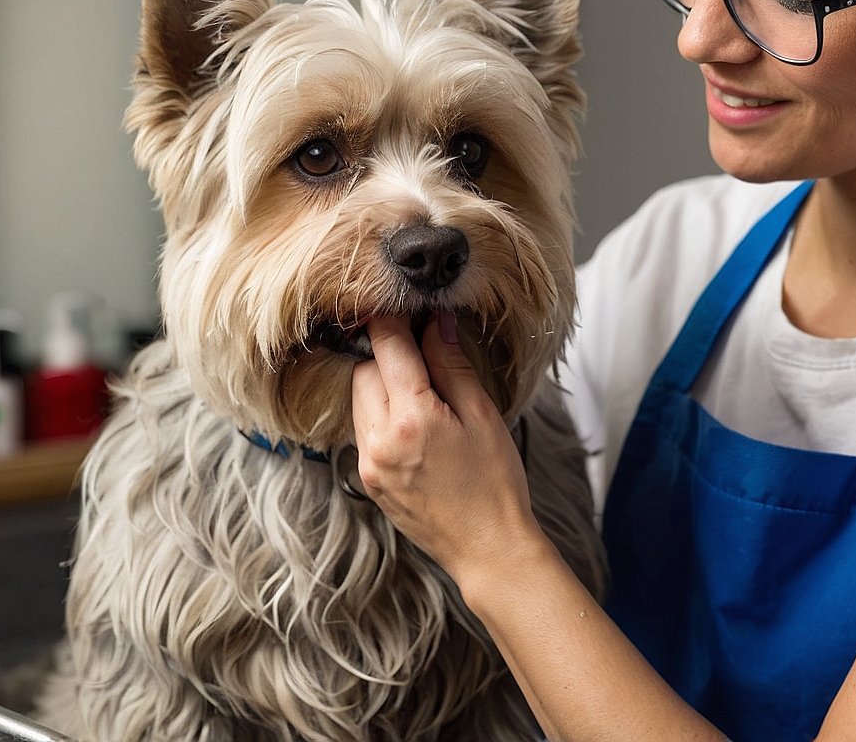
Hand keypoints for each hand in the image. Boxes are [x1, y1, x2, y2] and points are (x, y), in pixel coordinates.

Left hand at [351, 311, 544, 585]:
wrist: (488, 549)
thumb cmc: (495, 484)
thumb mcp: (481, 415)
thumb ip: (451, 364)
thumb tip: (435, 323)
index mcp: (411, 419)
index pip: (387, 346)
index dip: (393, 318)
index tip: (405, 305)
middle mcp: (378, 440)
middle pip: (365, 368)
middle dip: (388, 352)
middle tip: (422, 346)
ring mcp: (368, 463)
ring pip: (360, 397)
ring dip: (383, 381)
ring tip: (423, 386)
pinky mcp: (368, 478)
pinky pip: (364, 426)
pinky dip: (381, 411)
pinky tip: (415, 418)